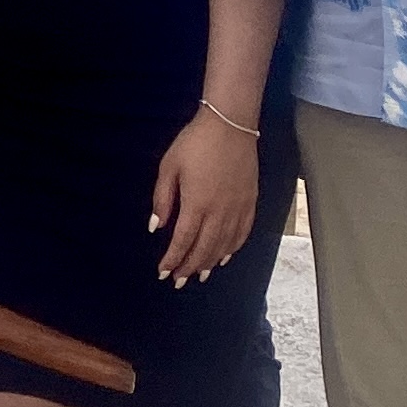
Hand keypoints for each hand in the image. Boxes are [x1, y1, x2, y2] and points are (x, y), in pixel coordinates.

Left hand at [148, 112, 259, 285]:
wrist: (230, 125)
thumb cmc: (194, 143)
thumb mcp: (169, 167)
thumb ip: (162, 199)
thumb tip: (156, 227)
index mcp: (197, 204)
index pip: (183, 240)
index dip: (173, 259)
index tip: (164, 273)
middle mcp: (219, 212)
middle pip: (204, 248)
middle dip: (190, 267)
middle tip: (179, 281)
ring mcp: (238, 208)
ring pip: (224, 245)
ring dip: (210, 262)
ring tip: (200, 275)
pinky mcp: (250, 202)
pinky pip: (242, 233)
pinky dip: (232, 248)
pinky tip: (224, 256)